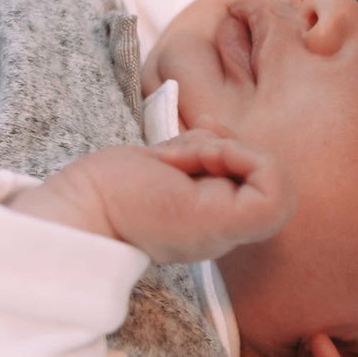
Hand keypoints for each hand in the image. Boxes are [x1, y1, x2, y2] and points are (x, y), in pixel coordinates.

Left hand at [10, 129, 294, 264]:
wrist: (81, 209)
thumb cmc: (108, 187)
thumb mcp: (166, 160)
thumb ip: (198, 151)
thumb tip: (216, 124)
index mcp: (209, 219)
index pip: (254, 180)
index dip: (231, 149)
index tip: (187, 146)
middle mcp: (224, 231)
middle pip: (266, 174)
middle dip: (226, 144)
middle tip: (177, 153)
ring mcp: (227, 231)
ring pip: (276, 179)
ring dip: (229, 150)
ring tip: (179, 158)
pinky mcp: (227, 226)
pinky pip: (274, 188)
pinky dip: (242, 158)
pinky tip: (194, 161)